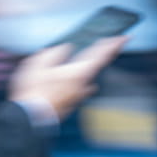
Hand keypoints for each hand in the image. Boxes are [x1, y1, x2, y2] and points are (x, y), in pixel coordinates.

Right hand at [9, 37, 126, 121]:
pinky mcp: (73, 101)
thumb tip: (65, 48)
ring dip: (98, 64)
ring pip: (92, 75)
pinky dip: (89, 82)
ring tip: (104, 57)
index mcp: (77, 71)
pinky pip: (85, 88)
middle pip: (101, 64)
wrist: (32, 117)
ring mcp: (79, 93)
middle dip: (111, 51)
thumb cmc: (34, 92)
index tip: (124, 38)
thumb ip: (54, 53)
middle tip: (120, 43)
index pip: (100, 54)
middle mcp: (82, 82)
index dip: (113, 45)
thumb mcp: (38, 65)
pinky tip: (90, 85)